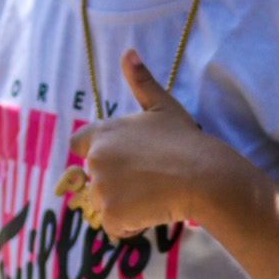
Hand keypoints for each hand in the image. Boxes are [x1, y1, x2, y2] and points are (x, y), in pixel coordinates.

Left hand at [65, 50, 216, 239]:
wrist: (202, 175)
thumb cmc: (185, 140)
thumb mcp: (162, 106)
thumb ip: (141, 81)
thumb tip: (128, 52)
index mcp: (102, 133)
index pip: (77, 145)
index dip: (95, 154)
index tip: (121, 161)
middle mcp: (96, 160)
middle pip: (95, 181)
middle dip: (116, 184)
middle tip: (149, 179)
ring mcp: (102, 189)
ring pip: (104, 205)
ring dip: (124, 206)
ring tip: (154, 194)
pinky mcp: (111, 214)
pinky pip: (114, 226)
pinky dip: (130, 225)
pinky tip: (152, 211)